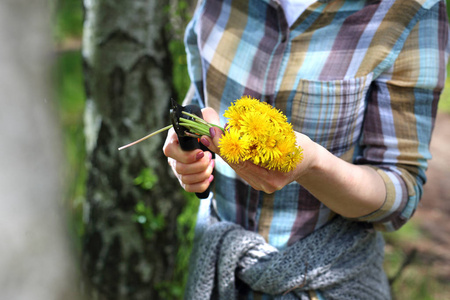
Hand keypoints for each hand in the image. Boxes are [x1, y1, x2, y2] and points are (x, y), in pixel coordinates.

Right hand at [162, 109, 215, 192]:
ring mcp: (177, 168)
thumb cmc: (205, 123)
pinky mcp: (184, 178)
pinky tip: (210, 176)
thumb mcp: (208, 116)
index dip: (186, 156)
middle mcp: (173, 155)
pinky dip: (202, 185)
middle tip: (210, 157)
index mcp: (173, 139)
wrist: (208, 135)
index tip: (202, 152)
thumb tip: (212, 132)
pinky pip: (189, 188)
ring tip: (212, 164)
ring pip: (185, 179)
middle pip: (179, 168)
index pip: (169, 151)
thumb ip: (210, 120)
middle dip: (199, 166)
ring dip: (203, 174)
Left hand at [201, 126, 315, 193]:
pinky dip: (230, 154)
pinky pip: (240, 167)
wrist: (309, 162)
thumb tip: (238, 123)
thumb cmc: (299, 146)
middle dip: (220, 147)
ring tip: (208, 136)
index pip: (243, 160)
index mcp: (274, 177)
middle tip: (206, 132)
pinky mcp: (256, 182)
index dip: (227, 145)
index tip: (215, 131)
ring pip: (236, 167)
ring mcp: (260, 185)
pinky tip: (219, 144)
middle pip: (236, 165)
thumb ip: (264, 134)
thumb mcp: (287, 137)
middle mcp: (265, 185)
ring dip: (221, 150)